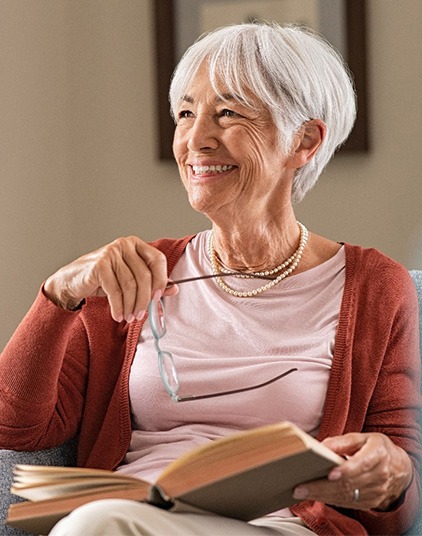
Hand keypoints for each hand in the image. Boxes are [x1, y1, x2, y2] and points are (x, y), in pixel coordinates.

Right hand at [44, 236, 176, 321]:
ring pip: (130, 285)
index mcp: (136, 245)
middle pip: (145, 275)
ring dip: (131, 306)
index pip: (158, 259)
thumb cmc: (104, 279)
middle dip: (144, 299)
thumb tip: (174, 288)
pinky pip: (115, 291)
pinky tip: (118, 315)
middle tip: (141, 315)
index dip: (161, 279)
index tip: (158, 297)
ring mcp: (111, 253)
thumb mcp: (130, 280)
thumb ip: (153, 283)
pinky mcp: (99, 265)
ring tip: (129, 317)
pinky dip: (118, 306)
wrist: (73, 281)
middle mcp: (124, 245)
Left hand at [293, 432, 412, 510]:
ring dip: (322, 495)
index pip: (362, 464)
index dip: (346, 470)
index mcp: (378, 454)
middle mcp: (379, 476)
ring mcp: (376, 492)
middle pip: (349, 483)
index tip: (329, 474)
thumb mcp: (362, 437)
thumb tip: (321, 446)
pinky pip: (348, 503)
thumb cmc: (375, 448)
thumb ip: (342, 441)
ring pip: (346, 496)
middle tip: (301, 487)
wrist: (398, 468)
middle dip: (322, 487)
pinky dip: (330, 500)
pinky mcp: (370, 502)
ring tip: (302, 492)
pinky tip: (315, 496)